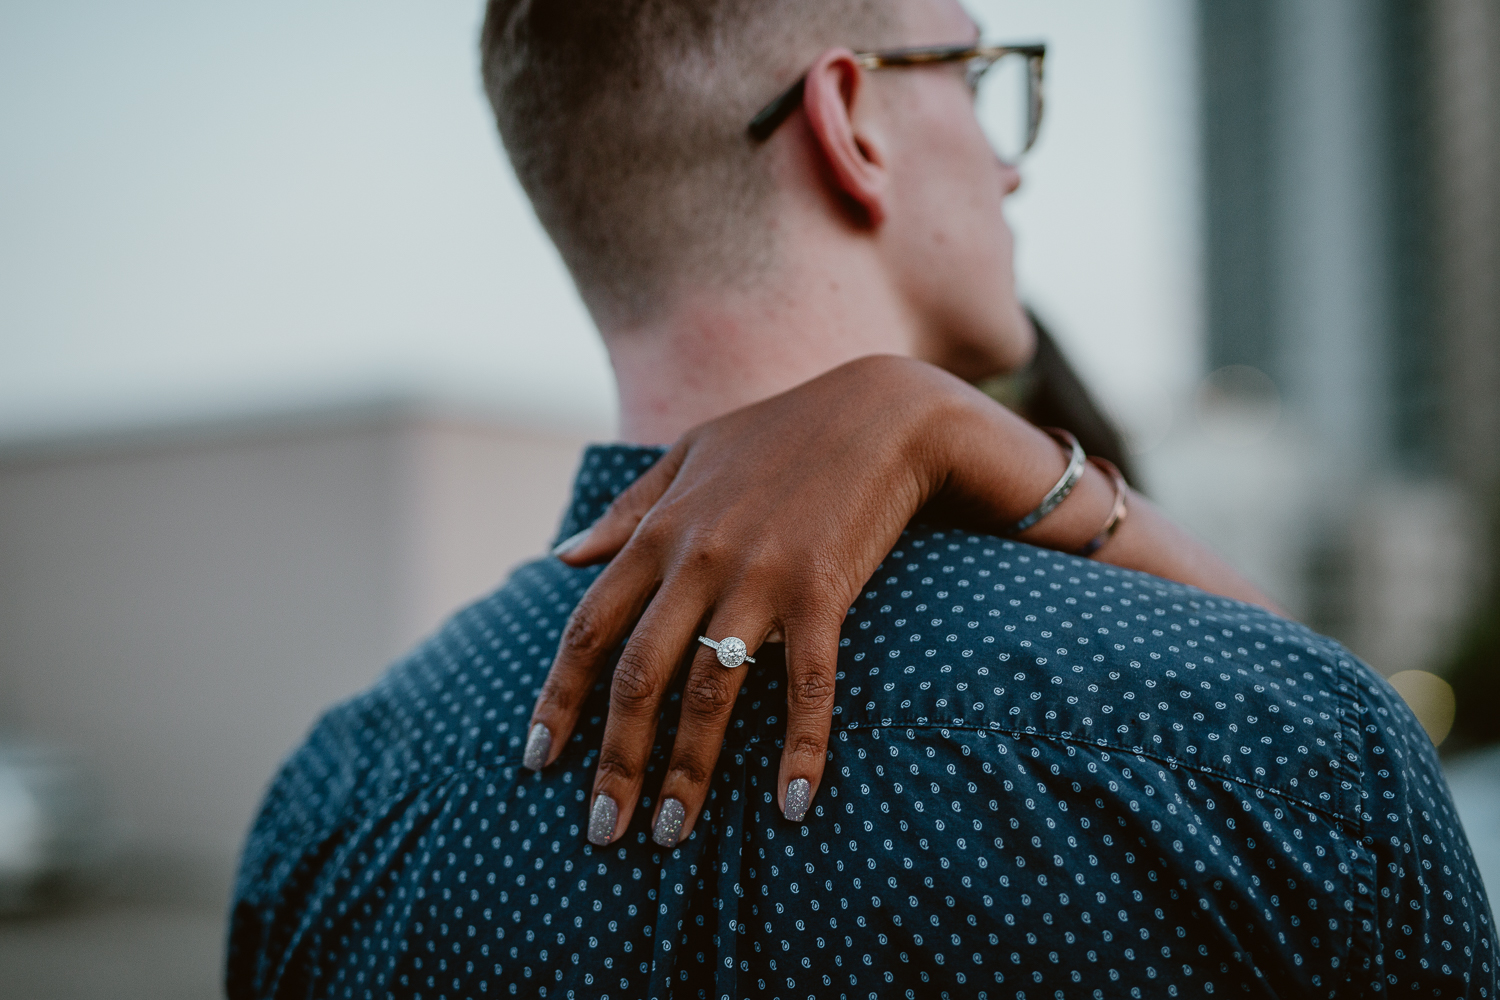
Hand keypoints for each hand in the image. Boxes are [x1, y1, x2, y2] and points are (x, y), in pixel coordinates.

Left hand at [524, 354, 1278, 847]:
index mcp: (657, 532)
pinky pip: (806, 685)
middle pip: (637, 678)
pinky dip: (800, 748)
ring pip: (709, 693)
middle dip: (615, 763)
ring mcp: (759, 577)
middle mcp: (697, 560)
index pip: (587, 631)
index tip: (538, 761)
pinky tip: (790, 805)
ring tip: (672, 836)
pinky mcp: (823, 591)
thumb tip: (560, 557)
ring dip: (688, 772)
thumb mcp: (688, 456)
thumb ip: (623, 511)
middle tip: (602, 832)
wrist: (882, 409)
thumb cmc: (780, 433)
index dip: (558, 702)